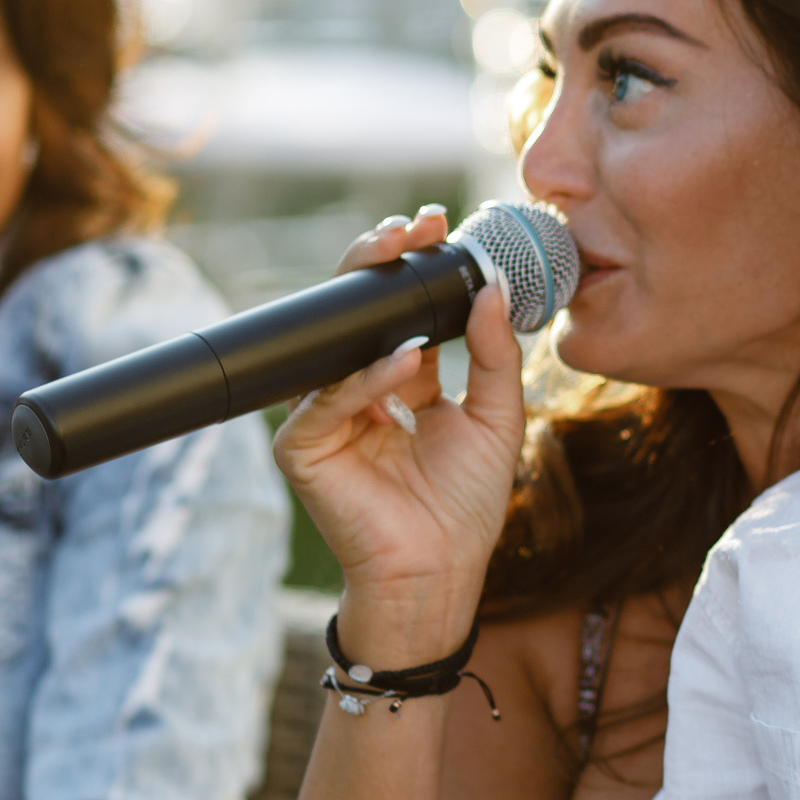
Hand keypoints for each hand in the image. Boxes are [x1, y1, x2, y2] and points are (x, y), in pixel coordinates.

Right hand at [272, 209, 526, 664]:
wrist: (441, 572)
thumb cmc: (465, 505)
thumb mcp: (496, 417)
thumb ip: (494, 353)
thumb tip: (491, 289)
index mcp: (396, 382)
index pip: (395, 311)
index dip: (413, 270)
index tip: (438, 227)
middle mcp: (356, 392)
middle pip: (354, 315)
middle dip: (378, 265)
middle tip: (409, 231)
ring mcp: (325, 417)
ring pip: (335, 347)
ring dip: (367, 305)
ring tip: (402, 268)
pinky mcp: (303, 449)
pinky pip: (327, 402)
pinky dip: (365, 380)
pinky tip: (401, 362)